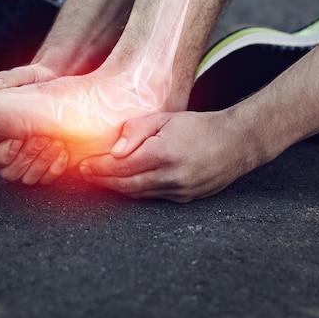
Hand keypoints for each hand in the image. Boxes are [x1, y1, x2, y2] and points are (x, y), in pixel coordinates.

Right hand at [0, 62, 70, 184]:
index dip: (0, 153)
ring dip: (42, 159)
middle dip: (25, 154)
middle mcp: (6, 147)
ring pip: (26, 177)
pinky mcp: (46, 163)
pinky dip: (56, 167)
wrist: (68, 89)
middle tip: (37, 135)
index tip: (15, 139)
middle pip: (7, 171)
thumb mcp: (4, 90)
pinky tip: (63, 150)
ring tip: (54, 139)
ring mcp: (27, 158)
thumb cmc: (36, 87)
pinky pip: (46, 179)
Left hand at [78, 110, 258, 202]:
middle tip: (84, 175)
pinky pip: (153, 197)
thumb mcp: (165, 118)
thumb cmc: (198, 126)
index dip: (98, 167)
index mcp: (163, 153)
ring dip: (116, 188)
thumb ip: (136, 131)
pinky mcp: (185, 199)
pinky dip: (136, 191)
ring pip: (137, 194)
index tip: (82, 165)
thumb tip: (113, 151)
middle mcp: (171, 176)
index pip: (120, 166)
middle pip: (125, 184)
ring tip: (99, 179)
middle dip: (101, 180)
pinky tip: (124, 183)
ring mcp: (179, 191)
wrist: (236, 143)